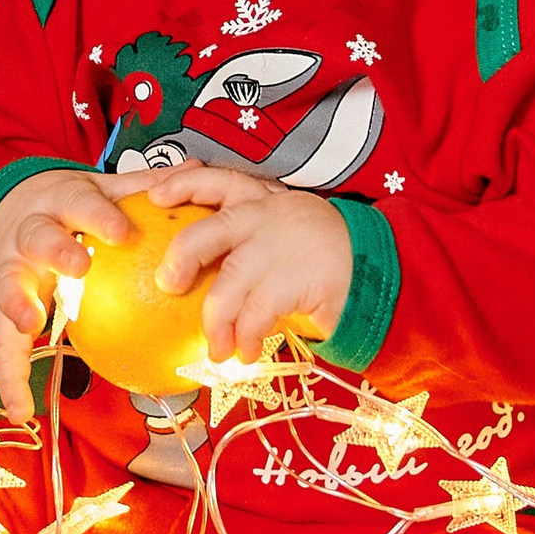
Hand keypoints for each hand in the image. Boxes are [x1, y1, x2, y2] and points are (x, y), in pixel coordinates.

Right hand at [0, 163, 145, 424]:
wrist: (9, 216)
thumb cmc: (72, 209)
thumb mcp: (100, 191)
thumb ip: (143, 189)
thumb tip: (198, 172)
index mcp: (60, 203)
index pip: (81, 205)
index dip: (98, 216)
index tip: (120, 232)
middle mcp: (29, 234)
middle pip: (38, 238)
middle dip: (56, 251)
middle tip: (78, 267)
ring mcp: (9, 269)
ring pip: (7, 284)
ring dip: (17, 303)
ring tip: (30, 324)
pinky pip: (1, 344)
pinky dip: (9, 377)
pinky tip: (24, 412)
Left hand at [144, 164, 354, 367]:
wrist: (379, 277)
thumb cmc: (316, 265)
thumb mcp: (278, 245)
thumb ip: (241, 250)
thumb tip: (188, 277)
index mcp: (265, 202)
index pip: (220, 181)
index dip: (185, 183)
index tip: (155, 196)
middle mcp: (273, 216)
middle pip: (215, 228)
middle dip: (184, 255)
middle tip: (167, 285)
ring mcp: (287, 245)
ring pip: (232, 281)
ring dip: (217, 321)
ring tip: (218, 349)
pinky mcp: (302, 277)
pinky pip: (258, 312)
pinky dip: (247, 337)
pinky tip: (247, 352)